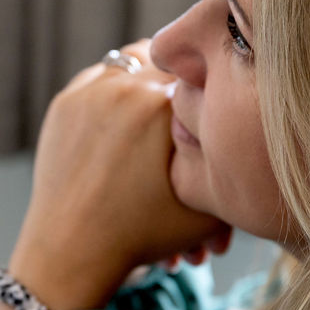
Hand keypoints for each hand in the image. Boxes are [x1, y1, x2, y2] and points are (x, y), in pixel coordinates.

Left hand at [6, 40, 230, 309]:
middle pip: (167, 61)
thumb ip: (231, 163)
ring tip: (158, 105)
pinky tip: (124, 111)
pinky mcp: (64, 103)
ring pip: (131, 61)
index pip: (204, 73)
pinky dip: (114, 87)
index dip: (213, 86)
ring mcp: (89, 92)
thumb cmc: (142, 234)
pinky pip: (98, 77)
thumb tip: (244, 134)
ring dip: (148, 76)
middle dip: (180, 81)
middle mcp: (126, 88)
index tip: (215, 99)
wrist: (73, 249)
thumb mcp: (207, 207)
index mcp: (165, 105)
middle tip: (188, 101)